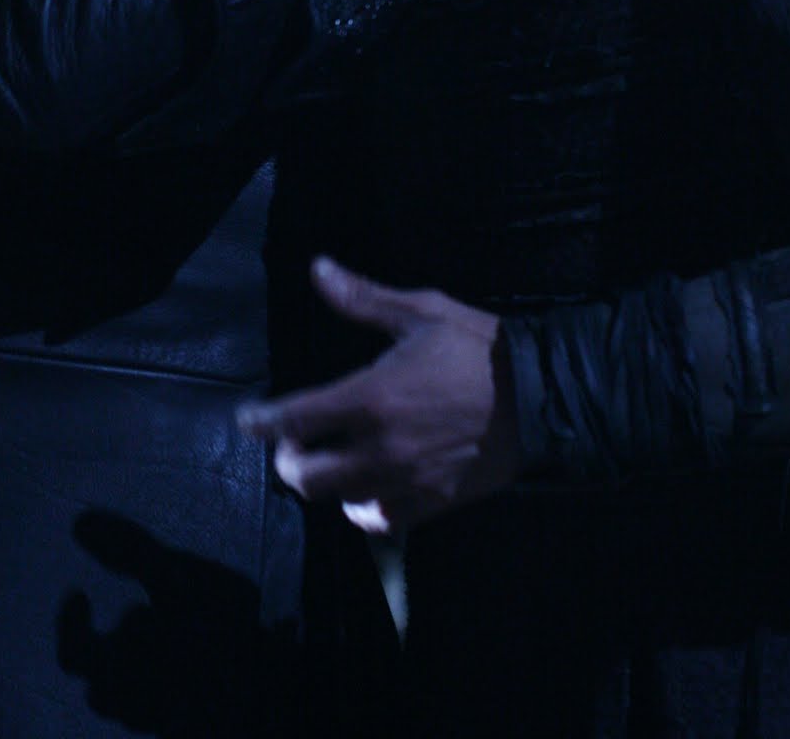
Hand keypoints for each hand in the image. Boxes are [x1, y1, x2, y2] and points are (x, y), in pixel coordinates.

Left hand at [238, 258, 520, 534]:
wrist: (542, 395)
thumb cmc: (479, 347)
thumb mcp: (422, 311)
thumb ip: (363, 299)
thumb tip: (318, 270)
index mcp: (372, 396)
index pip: (296, 419)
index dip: (262, 422)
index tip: (248, 419)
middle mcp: (381, 446)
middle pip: (307, 476)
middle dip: (289, 461)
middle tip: (293, 443)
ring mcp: (407, 480)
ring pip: (339, 501)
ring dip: (324, 484)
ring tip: (328, 463)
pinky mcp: (433, 503)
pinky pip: (380, 520)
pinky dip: (362, 509)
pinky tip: (365, 490)